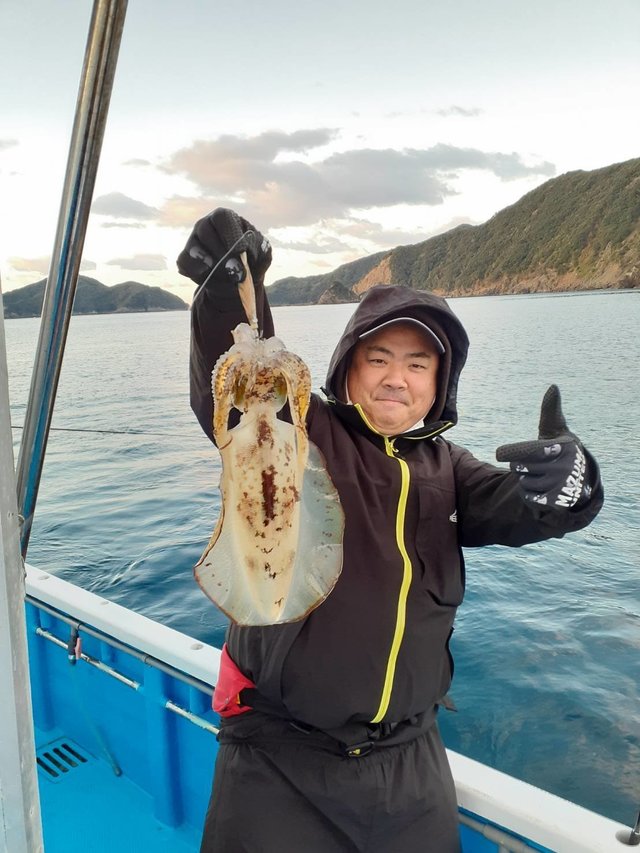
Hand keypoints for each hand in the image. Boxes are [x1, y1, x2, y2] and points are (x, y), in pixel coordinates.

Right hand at [177, 208, 271, 288]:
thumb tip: (246, 251)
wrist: (239, 280)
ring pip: (193, 247)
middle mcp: (206, 225)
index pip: (223, 218)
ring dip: (209, 262)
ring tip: (224, 274)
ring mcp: (193, 241)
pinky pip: (184, 262)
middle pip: (205, 231)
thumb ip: (259, 249)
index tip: (241, 252)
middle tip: (236, 271)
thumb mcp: (263, 253)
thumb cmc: (252, 259)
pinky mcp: (185, 259)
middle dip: (222, 253)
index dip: (231, 234)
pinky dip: (195, 271)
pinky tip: (208, 276)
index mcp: (226, 218)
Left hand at [496, 385, 590, 508]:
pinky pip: (527, 496)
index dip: (511, 452)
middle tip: (537, 463)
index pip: (526, 451)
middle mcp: (564, 467)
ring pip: (522, 482)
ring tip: (544, 475)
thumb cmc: (561, 450)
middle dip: (522, 465)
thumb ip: (551, 411)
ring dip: (527, 479)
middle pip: (518, 467)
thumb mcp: (556, 430)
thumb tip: (553, 387)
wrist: (578, 481)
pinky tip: (544, 488)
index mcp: (562, 447)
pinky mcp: (556, 502)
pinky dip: (530, 493)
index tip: (499, 453)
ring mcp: (560, 486)